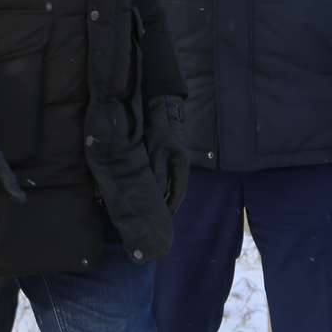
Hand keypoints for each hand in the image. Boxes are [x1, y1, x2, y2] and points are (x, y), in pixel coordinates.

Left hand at [146, 94, 189, 211]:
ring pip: (169, 185)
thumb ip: (156, 175)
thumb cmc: (159, 132)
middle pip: (175, 191)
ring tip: (153, 210)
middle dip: (167, 205)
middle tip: (157, 219)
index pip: (177, 193)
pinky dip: (158, 187)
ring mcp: (174, 163)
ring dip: (162, 197)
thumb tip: (155, 194)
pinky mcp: (167, 159)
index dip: (170, 207)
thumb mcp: (156, 154)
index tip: (163, 220)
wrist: (160, 110)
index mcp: (181, 167)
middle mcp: (180, 167)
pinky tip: (150, 192)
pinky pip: (164, 177)